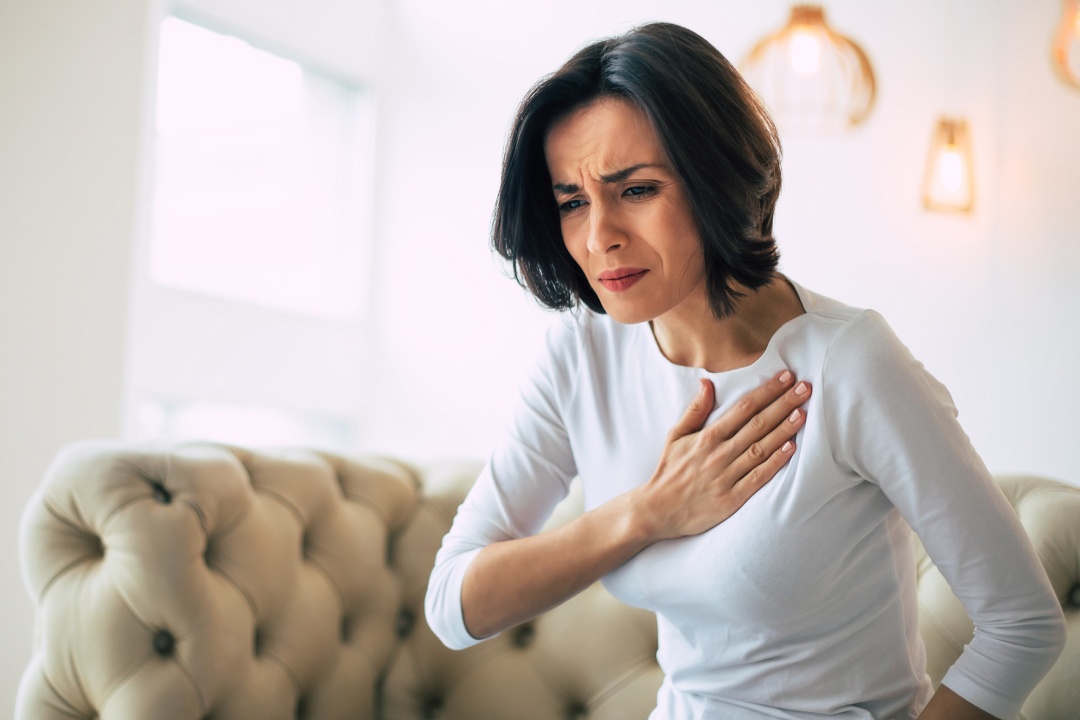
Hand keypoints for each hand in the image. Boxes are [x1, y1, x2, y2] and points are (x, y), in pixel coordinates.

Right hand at [634, 369, 810, 540]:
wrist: (658, 510)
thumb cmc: (669, 471)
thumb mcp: (676, 436)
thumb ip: (695, 410)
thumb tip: (707, 383)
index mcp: (707, 437)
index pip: (742, 408)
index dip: (766, 391)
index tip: (785, 377)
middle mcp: (719, 453)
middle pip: (756, 424)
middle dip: (782, 404)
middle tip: (804, 388)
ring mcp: (726, 476)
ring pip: (760, 449)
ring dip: (783, 430)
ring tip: (802, 413)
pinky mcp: (731, 499)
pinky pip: (757, 478)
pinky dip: (774, 463)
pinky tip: (790, 450)